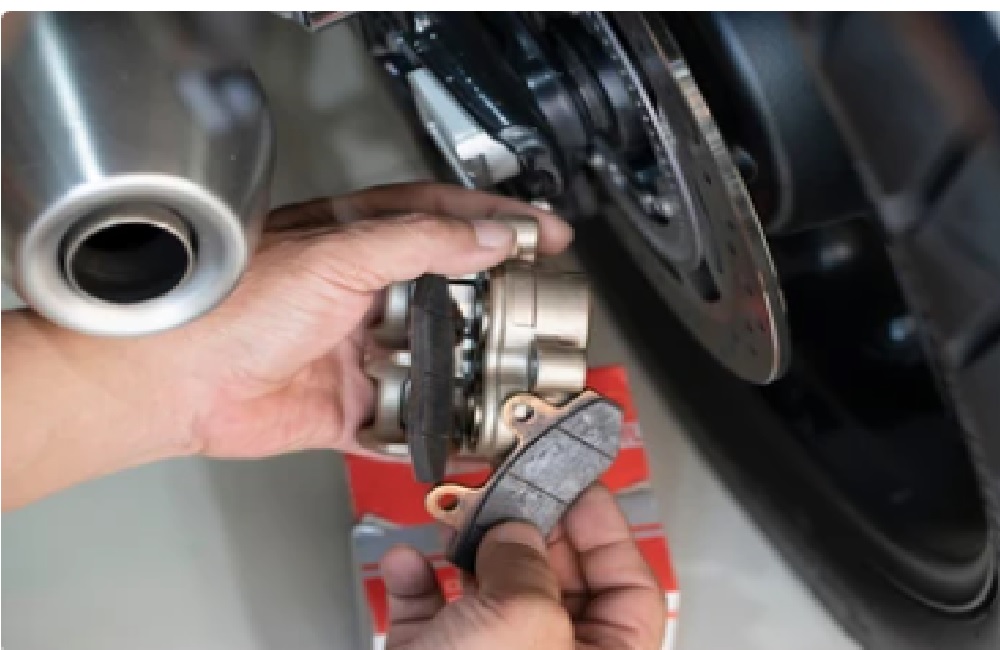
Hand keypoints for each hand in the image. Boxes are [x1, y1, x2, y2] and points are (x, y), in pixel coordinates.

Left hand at [172, 183, 571, 457]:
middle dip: (497, 305)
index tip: (546, 233)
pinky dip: (433, 434)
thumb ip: (420, 243)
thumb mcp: (337, 254)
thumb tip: (487, 236)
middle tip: (542, 312)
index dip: (499, 221)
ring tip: (513, 377)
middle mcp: (364, 294)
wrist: (172, 380)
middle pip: (450, 294)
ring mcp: (358, 352)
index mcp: (358, 241)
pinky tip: (464, 437)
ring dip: (471, 371)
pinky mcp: (347, 407)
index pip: (446, 219)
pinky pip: (403, 424)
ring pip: (434, 361)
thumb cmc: (230, 303)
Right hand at [381, 484, 665, 649]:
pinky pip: (435, 614)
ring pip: (491, 592)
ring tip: (455, 521)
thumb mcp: (520, 626)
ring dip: (467, 550)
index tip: (577, 484)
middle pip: (556, 582)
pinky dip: (419, 583)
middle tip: (510, 488)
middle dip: (528, 530)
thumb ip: (529, 565)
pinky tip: (408, 564)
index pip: (629, 590)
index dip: (606, 531)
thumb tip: (518, 533)